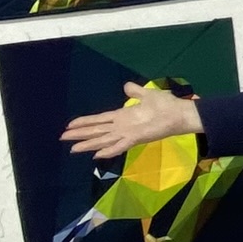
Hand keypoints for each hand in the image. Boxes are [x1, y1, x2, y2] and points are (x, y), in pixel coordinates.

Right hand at [60, 82, 202, 158]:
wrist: (180, 113)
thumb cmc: (165, 105)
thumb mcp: (147, 95)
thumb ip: (135, 91)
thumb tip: (126, 86)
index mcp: (122, 116)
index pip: (99, 120)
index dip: (84, 122)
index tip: (69, 125)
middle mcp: (122, 126)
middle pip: (96, 131)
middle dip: (80, 135)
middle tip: (62, 138)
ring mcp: (128, 133)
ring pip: (103, 140)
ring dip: (88, 144)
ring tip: (73, 149)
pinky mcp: (136, 138)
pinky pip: (119, 146)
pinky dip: (108, 150)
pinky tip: (96, 155)